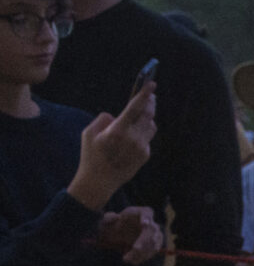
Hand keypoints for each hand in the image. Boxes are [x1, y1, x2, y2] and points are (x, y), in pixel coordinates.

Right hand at [69, 81, 156, 210]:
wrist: (99, 181)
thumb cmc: (91, 155)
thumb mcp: (88, 133)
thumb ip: (103, 120)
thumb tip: (116, 116)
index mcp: (117, 130)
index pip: (135, 107)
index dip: (144, 94)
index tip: (151, 84)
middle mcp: (133, 138)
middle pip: (148, 114)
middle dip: (150, 102)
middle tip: (150, 95)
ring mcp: (141, 147)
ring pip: (151, 125)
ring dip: (147, 118)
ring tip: (141, 114)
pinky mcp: (145, 154)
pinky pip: (147, 138)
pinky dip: (142, 133)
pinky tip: (133, 136)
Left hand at [95, 207, 163, 265]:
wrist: (118, 235)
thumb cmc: (114, 225)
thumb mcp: (107, 221)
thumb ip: (108, 218)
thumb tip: (116, 217)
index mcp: (141, 212)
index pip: (147, 213)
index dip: (147, 218)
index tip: (144, 224)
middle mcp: (151, 222)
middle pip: (152, 230)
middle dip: (144, 240)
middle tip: (135, 248)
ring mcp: (155, 234)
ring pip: (153, 243)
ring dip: (142, 252)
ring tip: (127, 259)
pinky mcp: (155, 244)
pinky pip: (153, 251)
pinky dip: (144, 257)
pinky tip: (133, 261)